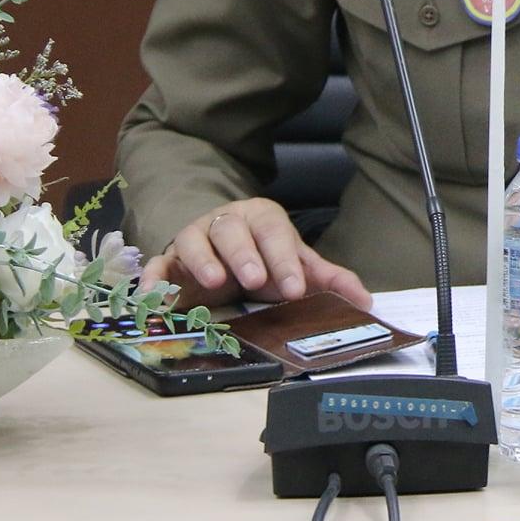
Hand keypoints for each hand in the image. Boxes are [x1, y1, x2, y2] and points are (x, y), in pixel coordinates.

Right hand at [138, 198, 369, 310]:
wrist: (221, 253)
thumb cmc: (263, 259)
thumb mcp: (295, 267)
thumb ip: (327, 280)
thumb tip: (366, 301)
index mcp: (261, 219)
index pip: (274, 232)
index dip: (284, 258)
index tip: (296, 288)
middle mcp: (225, 222)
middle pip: (232, 229)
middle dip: (245, 253)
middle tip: (256, 280)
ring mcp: (194, 239)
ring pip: (193, 240)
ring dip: (203, 259)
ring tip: (214, 282)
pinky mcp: (168, 262)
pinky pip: (157, 266)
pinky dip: (153, 279)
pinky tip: (155, 297)